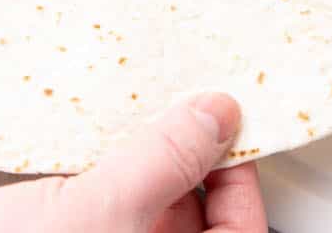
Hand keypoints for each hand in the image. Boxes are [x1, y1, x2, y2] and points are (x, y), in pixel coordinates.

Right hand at [0, 93, 266, 232]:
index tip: (227, 132)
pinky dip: (102, 170)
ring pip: (144, 213)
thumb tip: (218, 116)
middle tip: (182, 109)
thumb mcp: (96, 215)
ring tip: (137, 115)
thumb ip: (164, 163)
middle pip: (193, 225)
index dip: (240, 185)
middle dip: (191, 166)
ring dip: (144, 163)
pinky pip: (99, 208)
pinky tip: (90, 136)